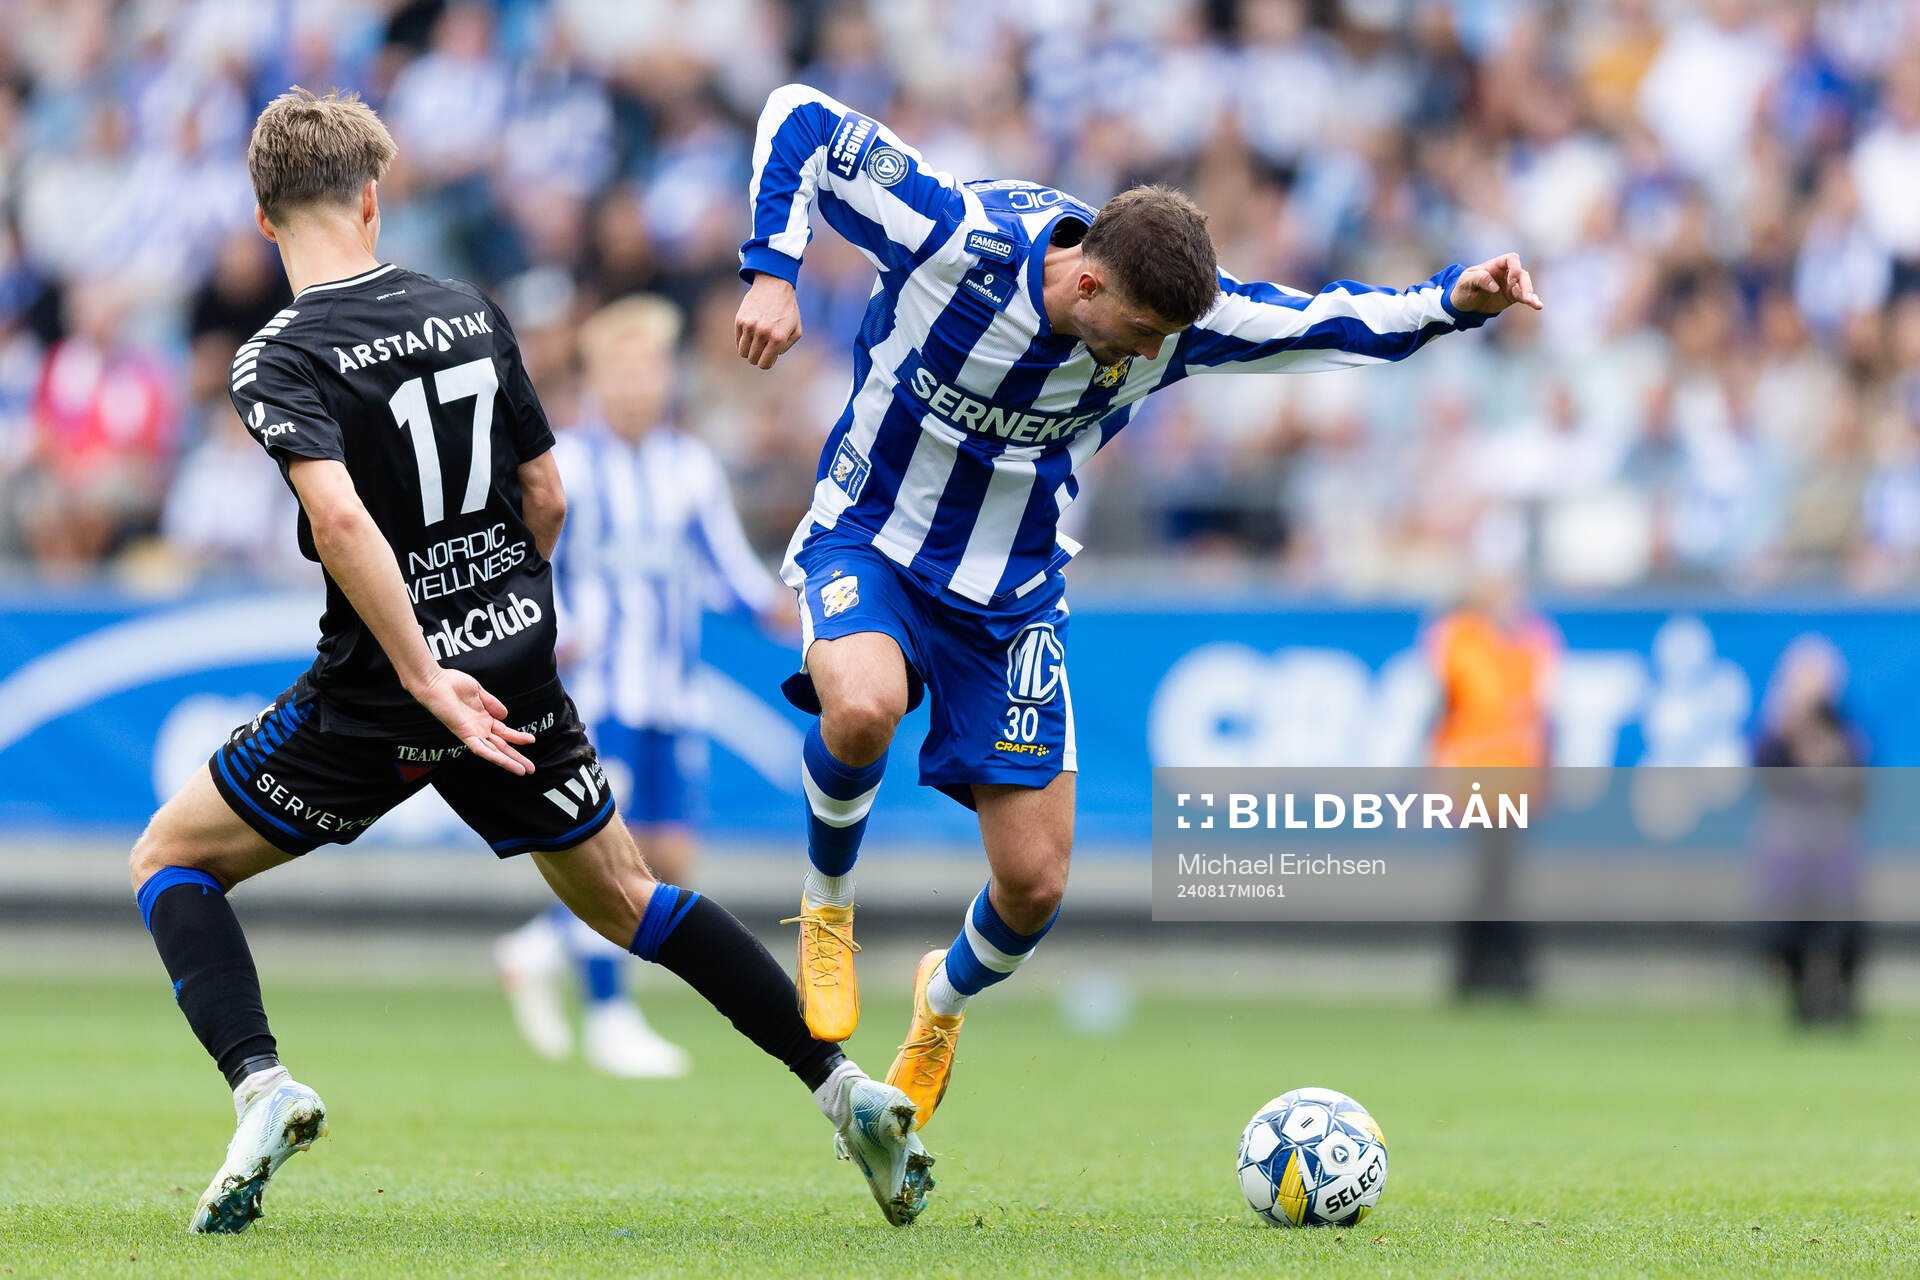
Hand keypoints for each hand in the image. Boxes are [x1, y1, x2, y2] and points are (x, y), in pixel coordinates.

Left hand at [410, 667, 536, 774]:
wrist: (435, 682)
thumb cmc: (452, 683)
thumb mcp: (479, 692)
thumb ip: (493, 704)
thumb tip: (506, 715)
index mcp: (483, 719)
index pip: (504, 733)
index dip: (518, 738)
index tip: (532, 740)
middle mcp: (479, 729)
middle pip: (502, 747)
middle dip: (517, 757)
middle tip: (531, 769)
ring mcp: (472, 733)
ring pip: (494, 752)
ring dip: (508, 762)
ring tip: (523, 771)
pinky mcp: (465, 734)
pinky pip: (480, 748)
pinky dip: (493, 756)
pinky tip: (504, 763)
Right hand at [736, 273, 801, 368]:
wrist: (774, 285)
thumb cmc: (787, 310)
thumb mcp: (796, 330)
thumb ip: (786, 347)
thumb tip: (772, 357)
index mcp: (778, 338)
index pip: (765, 364)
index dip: (766, 363)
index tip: (768, 357)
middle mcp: (763, 333)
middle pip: (753, 359)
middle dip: (757, 357)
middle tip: (762, 348)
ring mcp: (750, 326)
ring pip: (743, 352)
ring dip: (749, 350)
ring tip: (756, 342)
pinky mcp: (740, 320)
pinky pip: (738, 340)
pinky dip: (743, 340)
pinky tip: (751, 332)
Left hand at [1451, 252, 1541, 314]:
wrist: (1463, 303)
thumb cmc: (1463, 287)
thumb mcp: (1465, 281)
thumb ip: (1479, 279)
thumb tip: (1495, 287)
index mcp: (1495, 265)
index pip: (1512, 259)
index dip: (1514, 267)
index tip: (1510, 281)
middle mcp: (1506, 273)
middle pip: (1522, 273)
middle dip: (1525, 284)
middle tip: (1524, 297)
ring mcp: (1510, 285)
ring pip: (1526, 286)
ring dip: (1530, 293)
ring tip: (1532, 302)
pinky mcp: (1512, 297)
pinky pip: (1525, 297)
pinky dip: (1532, 301)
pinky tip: (1538, 306)